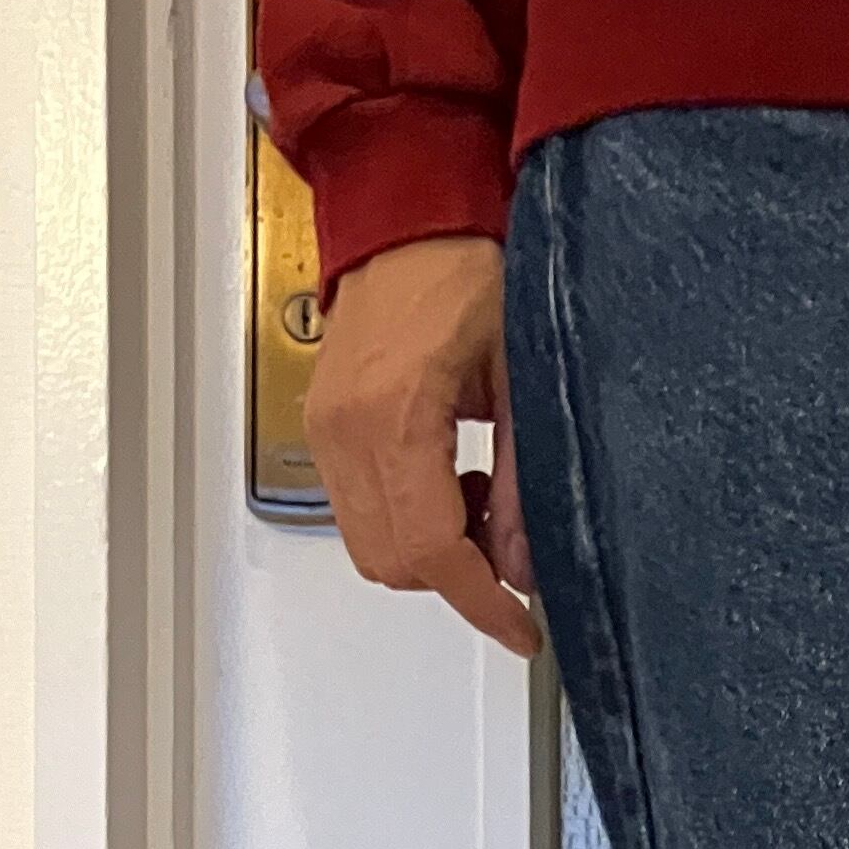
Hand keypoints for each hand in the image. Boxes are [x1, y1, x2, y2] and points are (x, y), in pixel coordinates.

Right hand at [306, 234, 539, 658]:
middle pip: (393, 562)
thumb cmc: (467, 273)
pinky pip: (356, 509)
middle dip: (455, 577)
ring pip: (371, 546)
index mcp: (395, 414)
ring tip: (481, 500)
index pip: (430, 550)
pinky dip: (405, 520)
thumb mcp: (523, 378)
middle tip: (510, 545)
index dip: (480, 602)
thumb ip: (525, 482)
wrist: (410, 219)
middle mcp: (345, 429)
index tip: (520, 628)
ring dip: (428, 550)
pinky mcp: (323, 425)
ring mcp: (325, 428)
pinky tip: (449, 479)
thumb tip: (522, 567)